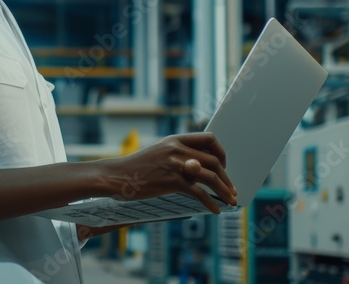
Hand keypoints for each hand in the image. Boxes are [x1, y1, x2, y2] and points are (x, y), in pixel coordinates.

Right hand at [95, 132, 237, 213]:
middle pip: (213, 160)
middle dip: (226, 177)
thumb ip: (178, 157)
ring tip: (231, 201)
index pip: (209, 138)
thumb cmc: (136, 168)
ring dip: (225, 190)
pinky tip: (215, 210)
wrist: (116, 176)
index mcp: (175, 139)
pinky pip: (198, 192)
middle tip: (232, 189)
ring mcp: (175, 164)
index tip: (224, 165)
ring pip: (210, 176)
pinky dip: (211, 202)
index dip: (221, 152)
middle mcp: (177, 149)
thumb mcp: (159, 154)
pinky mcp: (171, 180)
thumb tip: (198, 168)